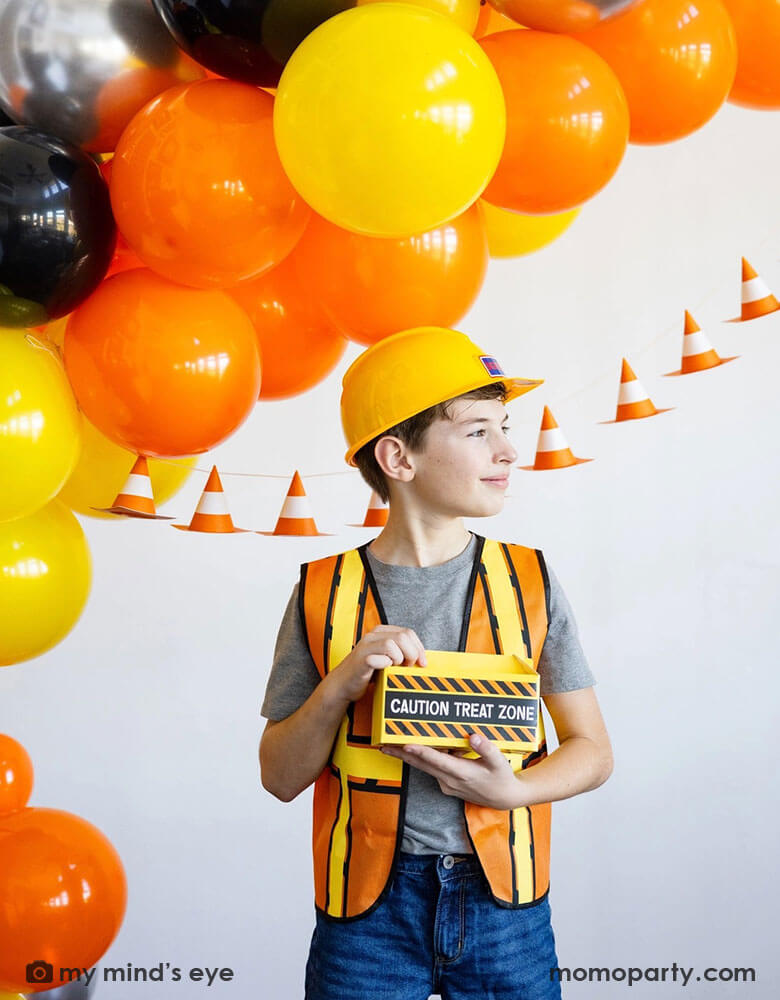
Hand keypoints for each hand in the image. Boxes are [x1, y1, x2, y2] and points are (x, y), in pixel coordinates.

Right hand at [331, 625, 426, 704]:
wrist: (343, 685)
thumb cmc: (365, 672)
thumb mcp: (385, 658)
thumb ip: (400, 653)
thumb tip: (421, 657)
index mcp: (381, 632)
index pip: (408, 633)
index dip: (419, 648)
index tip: (422, 662)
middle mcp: (373, 636)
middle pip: (403, 636)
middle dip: (412, 653)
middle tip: (408, 666)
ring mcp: (366, 646)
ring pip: (393, 644)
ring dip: (400, 659)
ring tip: (395, 668)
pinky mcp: (362, 658)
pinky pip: (382, 657)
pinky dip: (387, 665)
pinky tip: (384, 670)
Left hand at [381, 733, 526, 810]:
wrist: (504, 798)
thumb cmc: (502, 778)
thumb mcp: (500, 762)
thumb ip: (486, 749)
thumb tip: (474, 736)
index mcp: (462, 774)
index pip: (437, 761)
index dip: (420, 752)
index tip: (405, 745)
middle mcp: (450, 780)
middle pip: (422, 765)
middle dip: (402, 755)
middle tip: (383, 746)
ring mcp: (446, 784)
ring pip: (424, 767)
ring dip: (407, 757)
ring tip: (390, 746)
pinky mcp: (447, 784)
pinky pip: (432, 769)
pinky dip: (423, 759)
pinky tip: (416, 748)